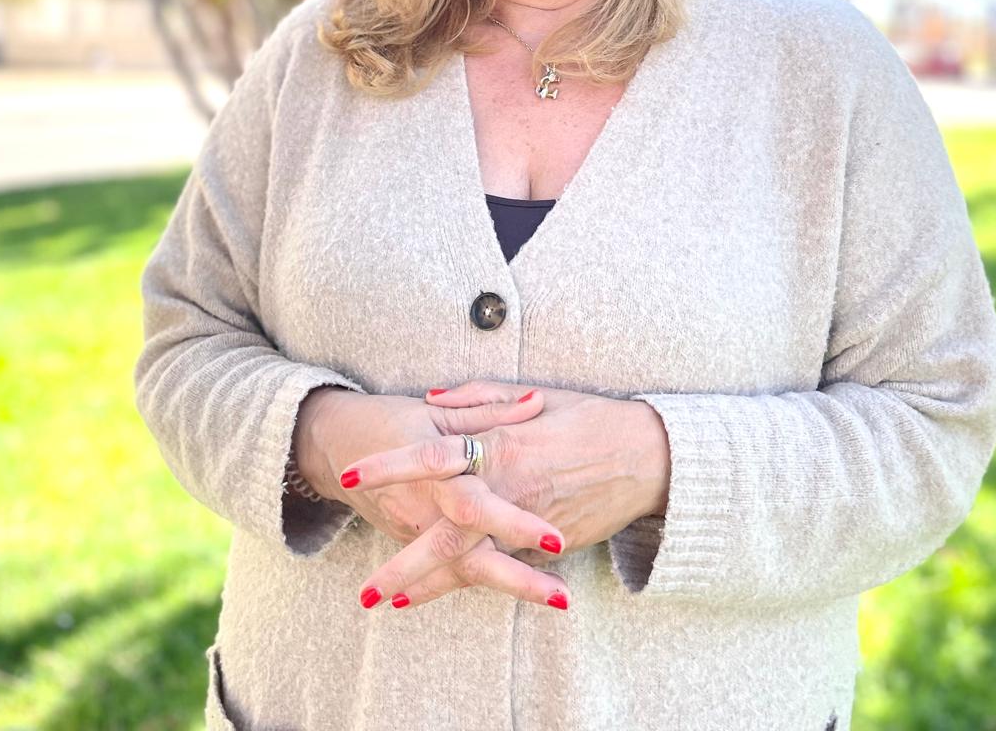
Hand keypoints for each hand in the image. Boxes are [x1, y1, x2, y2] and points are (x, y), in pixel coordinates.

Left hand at [338, 382, 670, 611]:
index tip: (350, 474)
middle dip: (402, 562)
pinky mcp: (546, 542)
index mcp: (498, 443)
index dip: (388, 466)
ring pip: (470, 560)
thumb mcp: (532, 394)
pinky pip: (501, 566)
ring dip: (427, 583)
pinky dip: (468, 583)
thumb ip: (478, 397)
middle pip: (444, 531)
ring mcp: (527, 520)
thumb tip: (430, 399)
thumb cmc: (589, 416)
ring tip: (386, 602)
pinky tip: (436, 594)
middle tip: (364, 588)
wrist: (645, 455)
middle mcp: (507, 487)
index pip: (430, 456)